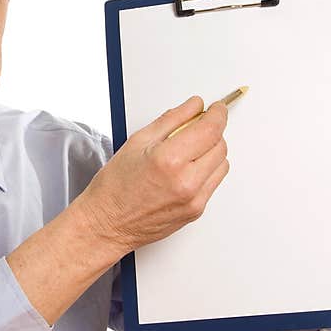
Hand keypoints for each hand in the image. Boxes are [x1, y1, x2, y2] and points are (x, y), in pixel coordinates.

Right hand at [74, 96, 228, 253]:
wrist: (108, 223)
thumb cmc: (115, 187)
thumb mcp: (137, 141)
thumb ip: (172, 119)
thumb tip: (194, 106)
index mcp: (170, 160)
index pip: (210, 129)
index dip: (217, 114)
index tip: (216, 108)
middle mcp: (186, 182)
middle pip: (221, 145)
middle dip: (212, 132)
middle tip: (196, 128)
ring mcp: (194, 199)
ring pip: (222, 164)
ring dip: (211, 152)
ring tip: (188, 152)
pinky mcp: (196, 211)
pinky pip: (213, 183)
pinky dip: (206, 171)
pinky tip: (185, 170)